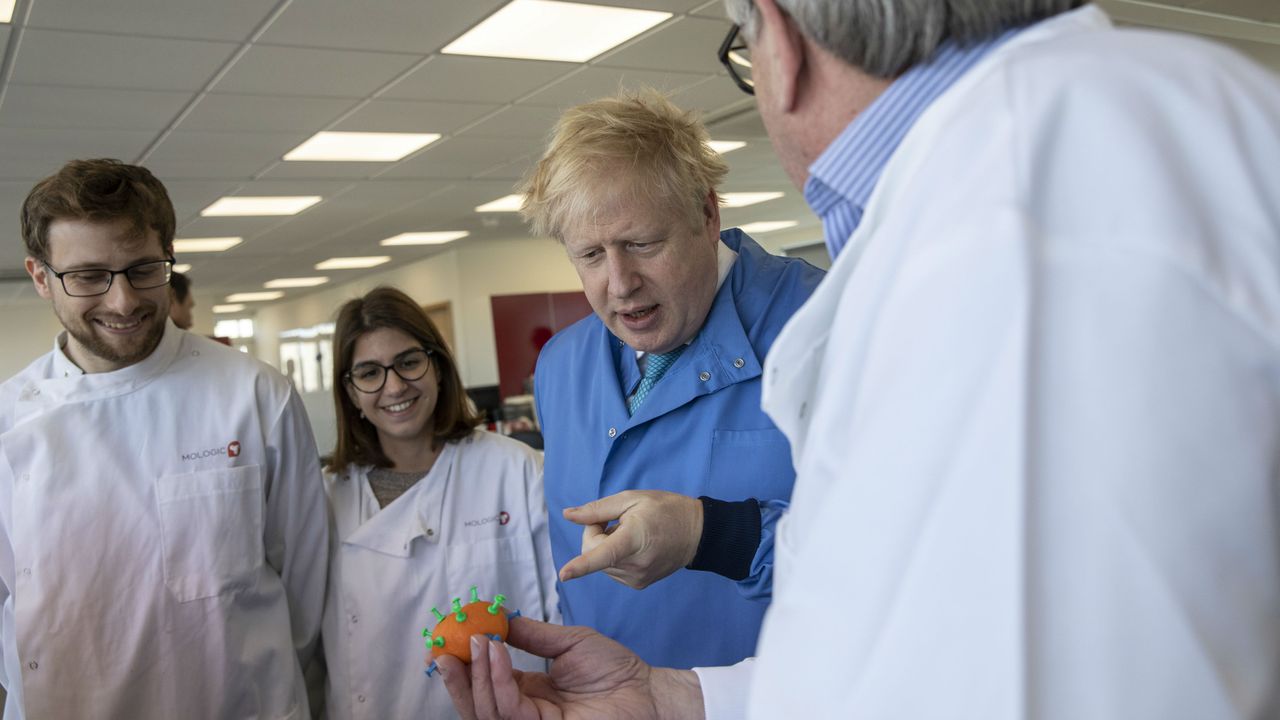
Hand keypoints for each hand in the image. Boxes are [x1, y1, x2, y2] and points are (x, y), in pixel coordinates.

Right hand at [438, 617, 702, 719]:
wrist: (646, 690)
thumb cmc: (614, 669)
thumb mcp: (566, 642)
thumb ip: (531, 634)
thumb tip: (497, 618)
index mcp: (527, 692)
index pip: (485, 682)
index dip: (464, 664)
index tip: (448, 638)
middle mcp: (524, 711)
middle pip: (476, 703)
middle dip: (457, 676)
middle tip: (445, 646)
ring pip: (486, 709)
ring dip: (476, 675)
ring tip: (478, 642)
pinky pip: (510, 710)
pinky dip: (498, 682)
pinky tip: (496, 654)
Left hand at [558, 491, 702, 588]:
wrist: (697, 534)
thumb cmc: (665, 510)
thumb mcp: (632, 499)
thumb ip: (598, 509)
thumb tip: (568, 515)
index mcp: (634, 538)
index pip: (603, 554)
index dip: (581, 565)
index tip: (563, 575)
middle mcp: (635, 563)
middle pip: (593, 553)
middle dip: (595, 534)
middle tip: (616, 521)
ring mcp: (637, 577)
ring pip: (600, 563)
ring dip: (605, 546)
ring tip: (630, 533)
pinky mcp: (637, 584)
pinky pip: (611, 570)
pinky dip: (614, 557)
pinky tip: (634, 546)